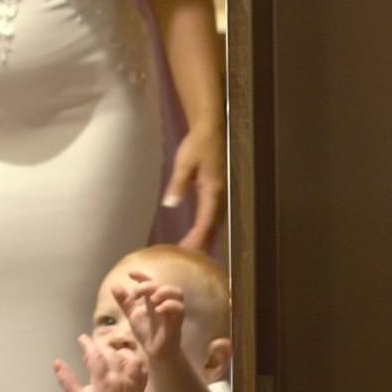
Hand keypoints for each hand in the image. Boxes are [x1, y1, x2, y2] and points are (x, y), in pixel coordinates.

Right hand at [52, 333, 145, 391]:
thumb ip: (67, 381)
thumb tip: (57, 363)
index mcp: (103, 380)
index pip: (95, 354)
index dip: (87, 343)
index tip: (82, 338)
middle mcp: (120, 378)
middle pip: (112, 354)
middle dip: (101, 348)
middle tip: (92, 349)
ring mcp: (133, 384)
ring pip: (132, 359)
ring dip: (122, 354)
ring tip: (112, 354)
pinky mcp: (140, 391)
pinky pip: (142, 372)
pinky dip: (136, 365)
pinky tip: (129, 366)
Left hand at [122, 272, 188, 361]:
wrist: (155, 352)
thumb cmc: (147, 332)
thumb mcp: (132, 315)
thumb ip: (124, 302)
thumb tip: (114, 285)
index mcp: (153, 299)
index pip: (150, 281)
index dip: (142, 276)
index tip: (130, 274)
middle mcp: (164, 302)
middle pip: (163, 284)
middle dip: (150, 285)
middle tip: (137, 293)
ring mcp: (172, 311)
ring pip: (177, 292)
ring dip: (164, 291)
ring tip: (152, 299)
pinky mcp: (177, 321)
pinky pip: (179, 308)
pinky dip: (169, 305)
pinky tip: (158, 309)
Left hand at [165, 124, 225, 250]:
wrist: (211, 129)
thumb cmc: (197, 145)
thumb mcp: (184, 163)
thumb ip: (177, 185)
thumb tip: (170, 205)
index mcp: (213, 191)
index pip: (205, 222)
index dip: (197, 239)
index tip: (186, 253)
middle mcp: (220, 196)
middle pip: (213, 227)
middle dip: (202, 244)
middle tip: (189, 262)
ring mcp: (222, 194)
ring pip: (216, 223)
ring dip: (206, 238)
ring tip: (194, 254)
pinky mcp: (219, 191)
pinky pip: (215, 215)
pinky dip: (208, 228)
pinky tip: (201, 235)